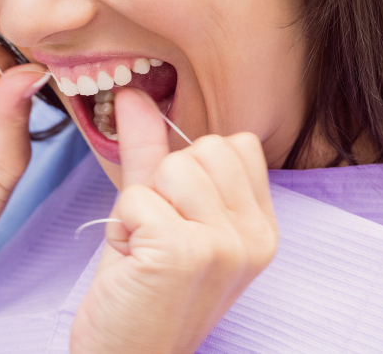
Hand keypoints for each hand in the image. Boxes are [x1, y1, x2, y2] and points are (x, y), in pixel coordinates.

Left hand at [71, 89, 278, 353]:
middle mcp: (256, 237)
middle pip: (202, 148)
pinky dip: (122, 227)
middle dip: (163, 185)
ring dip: (139, 207)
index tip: (177, 215)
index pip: (234, 144)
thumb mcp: (153, 211)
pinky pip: (138, 197)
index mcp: (261, 226)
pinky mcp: (186, 253)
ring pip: (170, 167)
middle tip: (155, 237)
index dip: (191, 169)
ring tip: (144, 250)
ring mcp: (226, 246)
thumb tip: (133, 93)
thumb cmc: (142, 289)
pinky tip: (134, 263)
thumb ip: (150, 150)